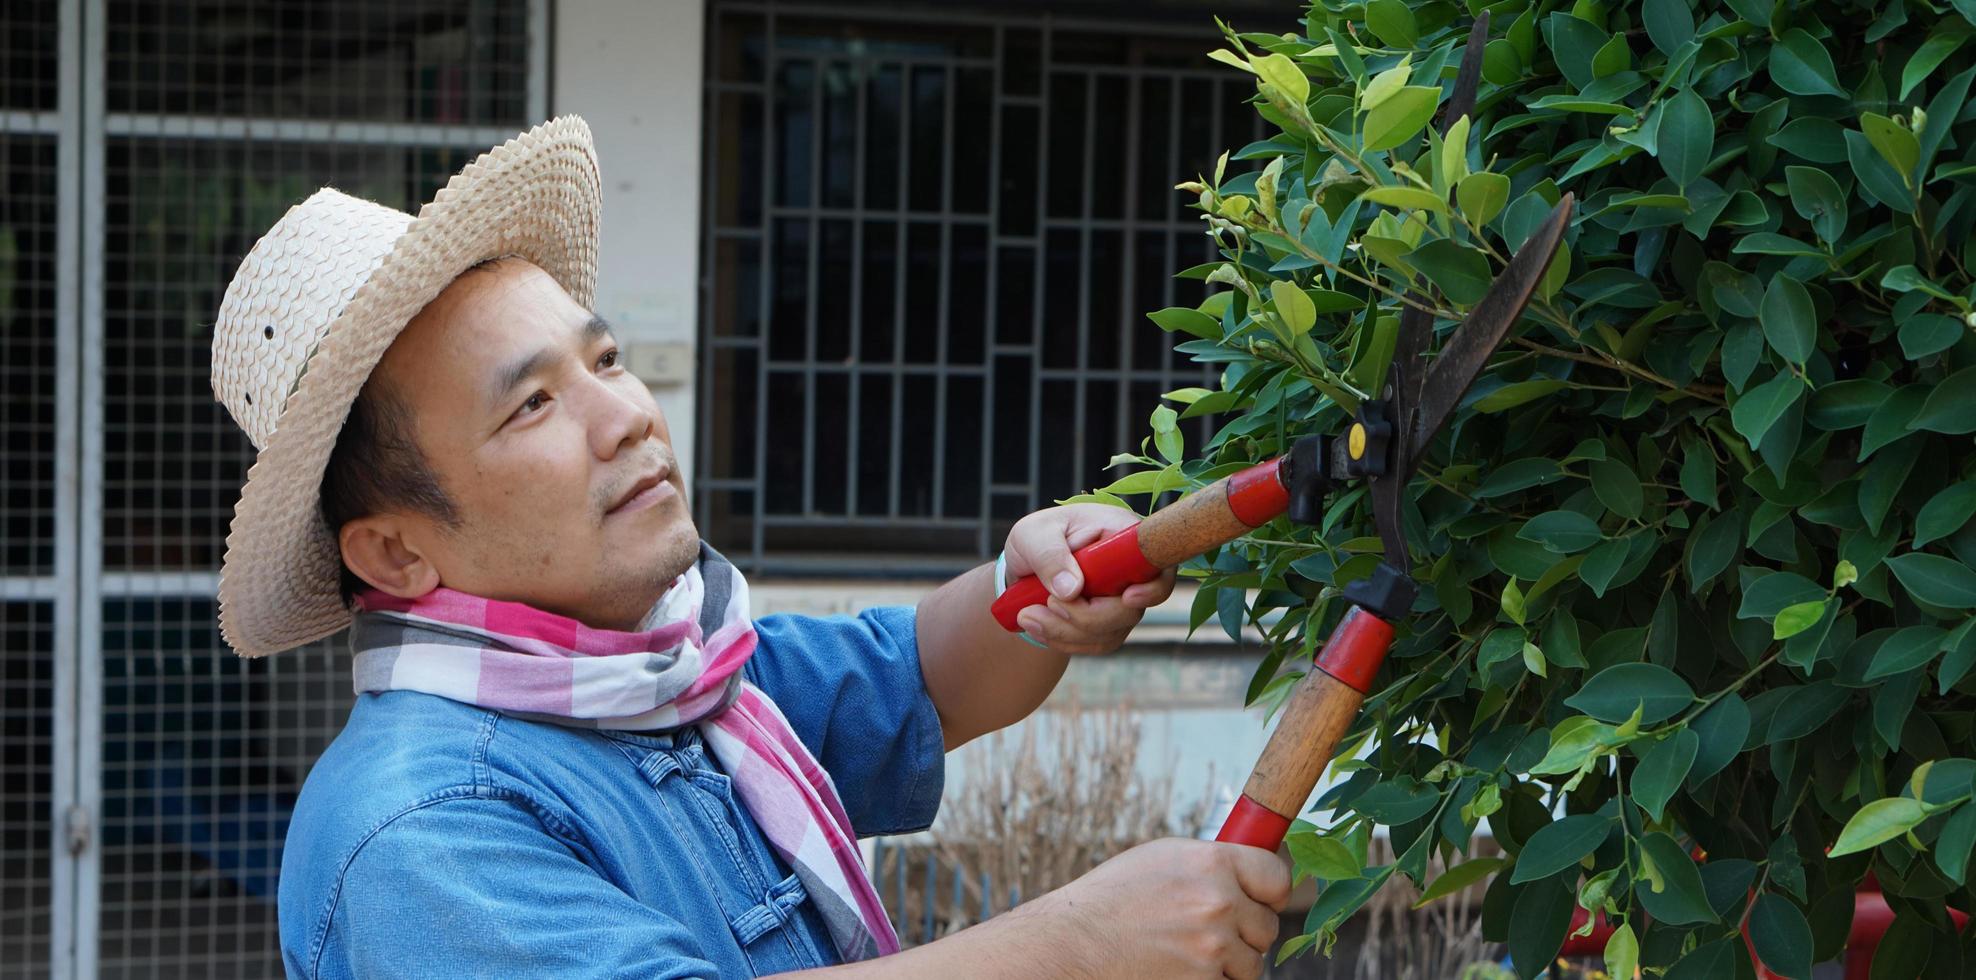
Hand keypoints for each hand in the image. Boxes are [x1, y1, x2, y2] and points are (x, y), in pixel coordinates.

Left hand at [1002, 504, 1175, 653]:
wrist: (1026, 566)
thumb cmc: (1036, 539)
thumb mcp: (1032, 535)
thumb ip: (1049, 555)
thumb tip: (1072, 590)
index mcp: (1122, 537)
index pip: (1158, 564)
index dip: (1152, 588)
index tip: (1127, 597)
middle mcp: (1131, 571)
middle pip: (1130, 610)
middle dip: (1084, 616)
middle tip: (1046, 604)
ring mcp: (1124, 600)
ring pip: (1110, 632)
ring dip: (1065, 631)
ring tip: (1026, 615)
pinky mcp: (1111, 623)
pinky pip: (1096, 643)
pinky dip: (1063, 640)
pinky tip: (1038, 625)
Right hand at [1034, 838, 1290, 979]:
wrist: (1073, 944)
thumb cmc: (1111, 900)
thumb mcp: (1162, 859)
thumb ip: (1211, 864)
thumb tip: (1252, 873)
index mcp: (1212, 862)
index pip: (1277, 877)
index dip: (1270, 893)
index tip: (1261, 901)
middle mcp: (1218, 902)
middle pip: (1267, 926)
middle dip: (1244, 933)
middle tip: (1205, 932)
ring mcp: (1213, 947)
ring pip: (1251, 963)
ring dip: (1227, 963)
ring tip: (1183, 952)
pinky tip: (1179, 970)